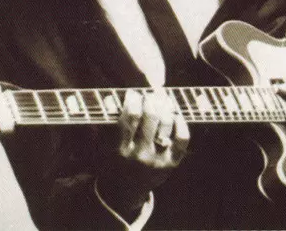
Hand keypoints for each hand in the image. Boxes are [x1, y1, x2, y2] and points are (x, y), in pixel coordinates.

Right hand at [98, 89, 189, 216]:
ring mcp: (158, 160)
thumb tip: (109, 99)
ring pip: (166, 125)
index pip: (130, 118)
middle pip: (150, 118)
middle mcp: (140, 155)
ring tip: (162, 100)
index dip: (133, 100)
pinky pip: (182, 139)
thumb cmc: (113, 162)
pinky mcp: (171, 164)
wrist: (124, 192)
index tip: (133, 93)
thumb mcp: (103, 146)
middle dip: (150, 100)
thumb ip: (106, 123)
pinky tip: (175, 115)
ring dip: (165, 108)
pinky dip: (181, 124)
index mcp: (120, 150)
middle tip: (149, 94)